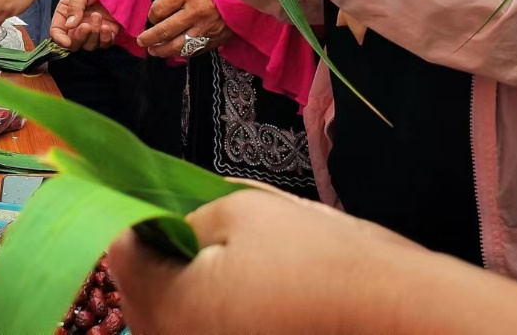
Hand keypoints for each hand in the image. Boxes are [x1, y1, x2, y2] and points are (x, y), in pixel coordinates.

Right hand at [49, 0, 120, 50]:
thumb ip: (74, 6)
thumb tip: (70, 25)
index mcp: (65, 15)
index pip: (57, 32)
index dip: (59, 39)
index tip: (66, 42)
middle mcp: (77, 26)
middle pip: (73, 43)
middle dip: (79, 38)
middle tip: (86, 26)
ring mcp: (93, 31)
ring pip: (89, 45)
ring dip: (93, 35)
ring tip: (97, 15)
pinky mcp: (107, 33)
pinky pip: (105, 43)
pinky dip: (105, 39)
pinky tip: (106, 27)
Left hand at [105, 186, 428, 334]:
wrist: (398, 318)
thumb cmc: (316, 258)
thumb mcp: (237, 209)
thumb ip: (180, 215)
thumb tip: (158, 222)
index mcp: (164, 306)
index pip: (119, 249)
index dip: (137, 214)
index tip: (160, 195)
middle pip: (142, 289)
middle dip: (163, 253)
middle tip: (203, 223)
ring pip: (174, 314)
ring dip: (190, 284)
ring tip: (240, 258)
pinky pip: (207, 328)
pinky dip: (217, 309)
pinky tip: (256, 289)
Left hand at [136, 0, 231, 58]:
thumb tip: (158, 13)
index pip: (160, 8)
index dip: (151, 15)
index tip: (150, 17)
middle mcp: (195, 12)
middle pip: (165, 30)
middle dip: (150, 38)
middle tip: (142, 42)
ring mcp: (206, 28)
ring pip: (179, 45)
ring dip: (163, 50)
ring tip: (154, 51)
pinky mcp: (217, 39)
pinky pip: (195, 50)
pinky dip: (183, 53)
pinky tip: (176, 52)